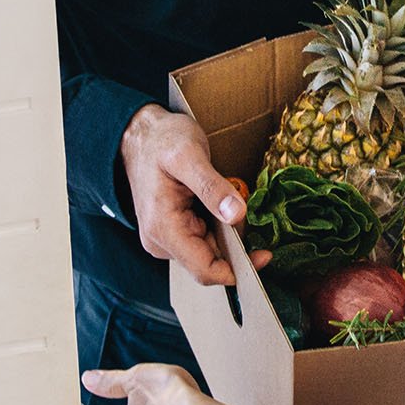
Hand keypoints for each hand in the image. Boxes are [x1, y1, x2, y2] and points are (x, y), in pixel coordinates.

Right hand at [121, 106, 270, 287]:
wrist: (140, 134)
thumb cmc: (162, 141)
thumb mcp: (189, 155)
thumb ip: (212, 187)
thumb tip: (237, 215)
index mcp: (163, 229)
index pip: (204, 269)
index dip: (238, 269)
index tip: (265, 255)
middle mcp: (161, 242)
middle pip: (210, 263)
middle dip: (236, 246)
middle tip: (247, 210)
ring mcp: (165, 239)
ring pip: (210, 252)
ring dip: (229, 234)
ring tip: (227, 199)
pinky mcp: (173, 232)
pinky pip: (204, 240)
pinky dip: (220, 227)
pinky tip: (219, 204)